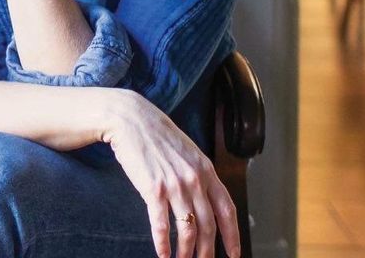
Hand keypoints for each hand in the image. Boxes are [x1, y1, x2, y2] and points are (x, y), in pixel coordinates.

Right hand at [104, 91, 240, 257]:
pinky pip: (161, 224)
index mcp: (206, 170)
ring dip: (186, 251)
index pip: (227, 210)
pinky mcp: (152, 189)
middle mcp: (194, 180)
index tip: (233, 254)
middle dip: (207, 250)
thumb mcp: (188, 152)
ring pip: (187, 229)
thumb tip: (205, 199)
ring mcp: (174, 185)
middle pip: (208, 225)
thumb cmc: (157, 135)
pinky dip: (163, 243)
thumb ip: (198, 174)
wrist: (131, 119)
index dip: (232, 236)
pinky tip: (162, 253)